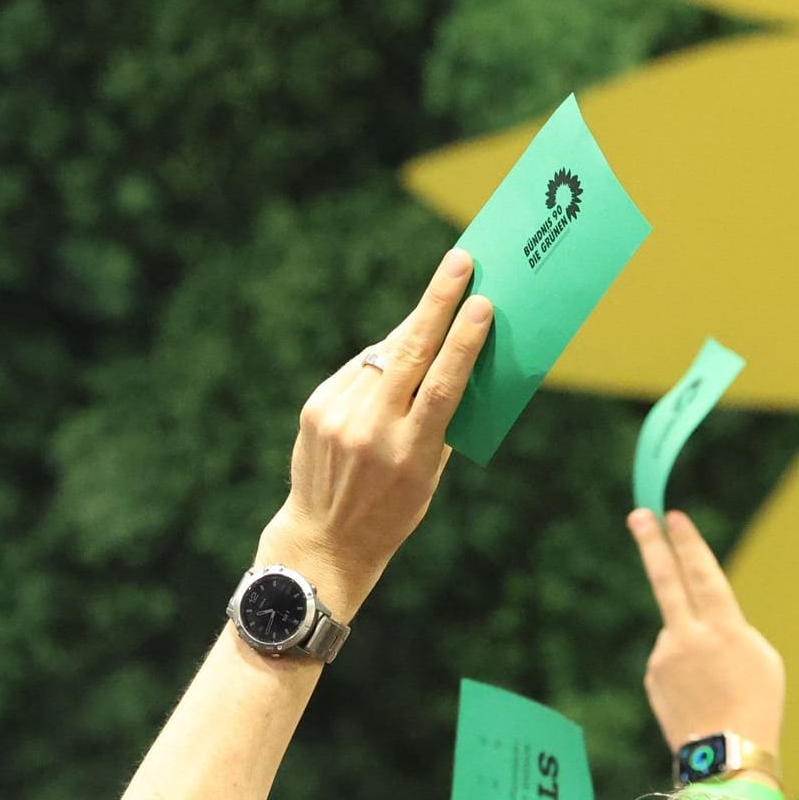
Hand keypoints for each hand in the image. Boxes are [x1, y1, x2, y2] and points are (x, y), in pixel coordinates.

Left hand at [256, 248, 493, 617]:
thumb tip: (457, 358)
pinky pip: (357, 371)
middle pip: (409, 354)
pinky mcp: (316, 410)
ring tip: (438, 301)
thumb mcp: (429, 477)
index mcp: (410, 453)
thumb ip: (441, 424)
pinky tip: (397, 354)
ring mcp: (339, 419)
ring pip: (383, 357)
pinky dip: (380, 360)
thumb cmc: (392, 507)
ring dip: (412, 328)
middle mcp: (371, 431)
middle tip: (459, 261)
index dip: (463, 342)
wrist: (324, 538)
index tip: (482, 303)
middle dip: (437, 302)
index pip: (441, 385)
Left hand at [628, 509, 783, 770]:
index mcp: (723, 628)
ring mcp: (663, 657)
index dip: (687, 543)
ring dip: (695, 651)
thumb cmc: (757, 703)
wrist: (727, 755)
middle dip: (652, 544)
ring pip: (678, 635)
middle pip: (665, 581)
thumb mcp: (760, 656)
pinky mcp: (651, 676)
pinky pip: (670, 662)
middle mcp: (687, 637)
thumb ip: (727, 628)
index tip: (673, 515)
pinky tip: (699, 697)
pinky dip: (684, 672)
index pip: (702, 574)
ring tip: (716, 687)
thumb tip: (695, 620)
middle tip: (638, 515)